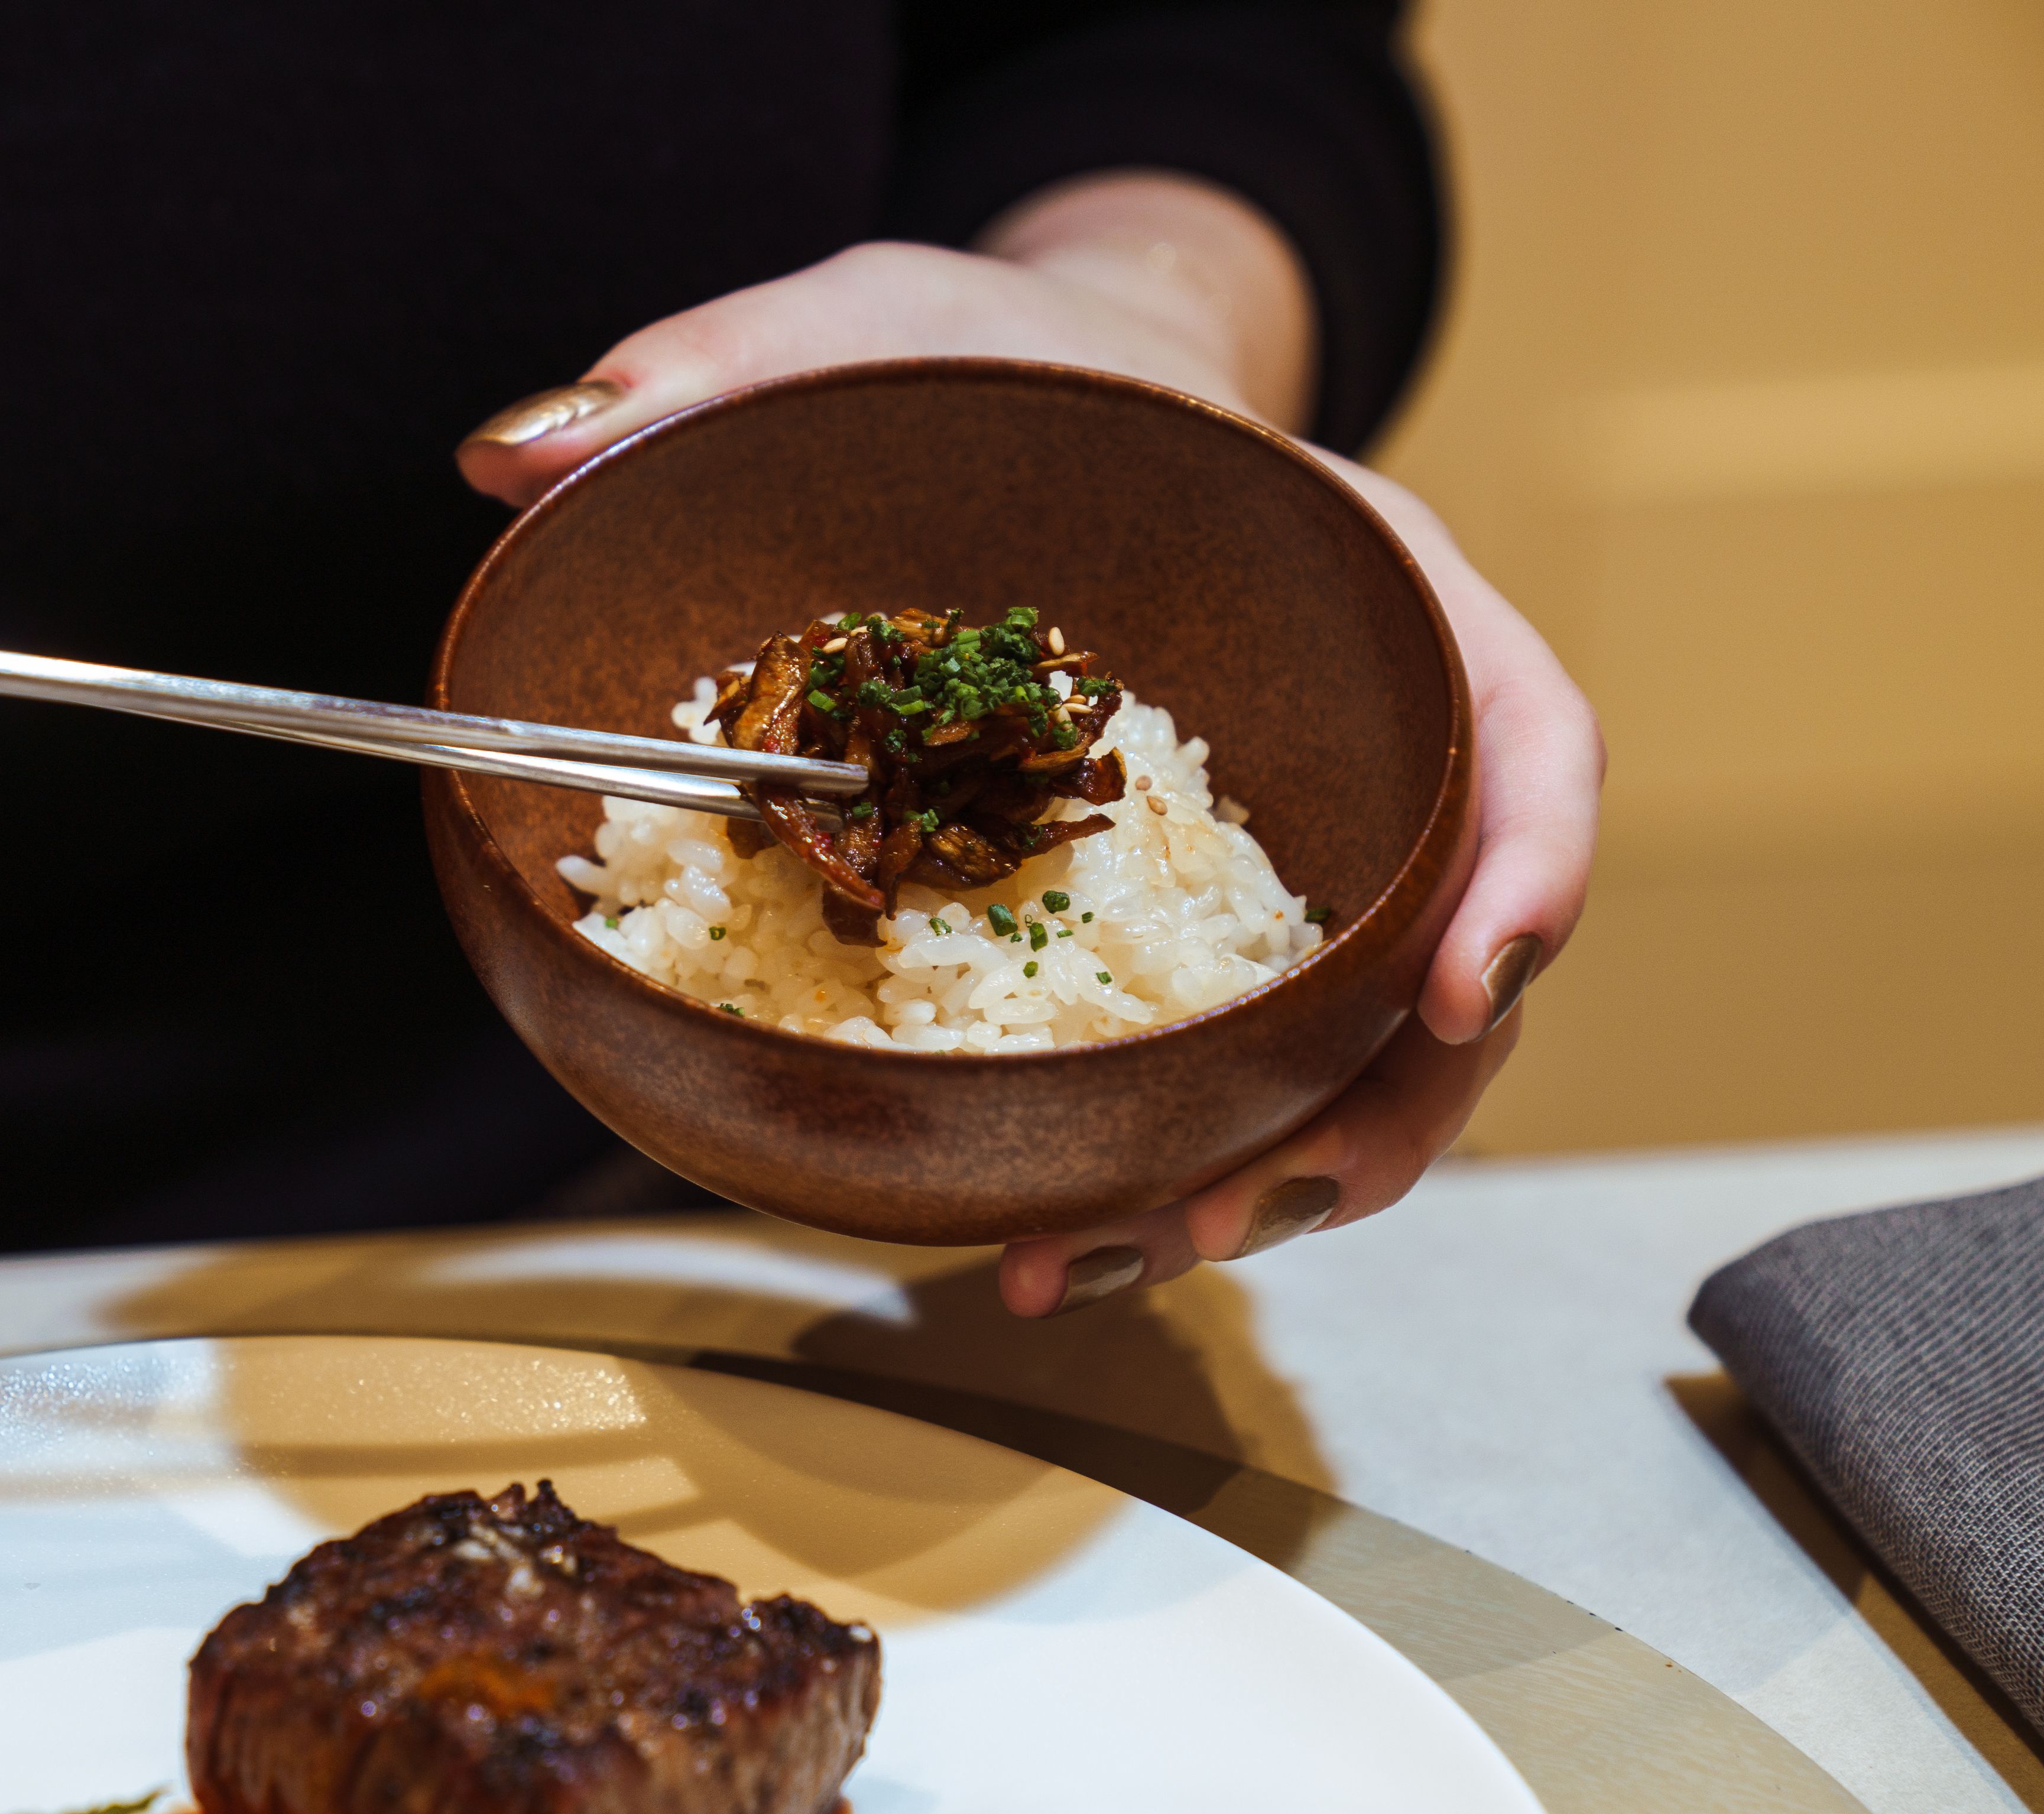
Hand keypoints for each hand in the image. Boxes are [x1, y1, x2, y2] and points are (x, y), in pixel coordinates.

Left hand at [454, 177, 1600, 1311]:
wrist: (1002, 400)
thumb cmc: (979, 360)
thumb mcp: (865, 326)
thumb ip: (721, 368)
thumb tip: (515, 457)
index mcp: (1356, 580)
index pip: (1523, 723)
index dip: (1528, 863)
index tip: (1462, 986)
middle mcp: (1360, 734)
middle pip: (1451, 946)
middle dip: (1369, 1111)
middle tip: (1229, 1207)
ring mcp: (1290, 847)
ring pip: (1351, 1055)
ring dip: (1262, 1183)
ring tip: (1106, 1257)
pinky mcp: (1197, 930)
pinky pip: (1235, 1072)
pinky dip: (1164, 1168)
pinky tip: (1052, 1237)